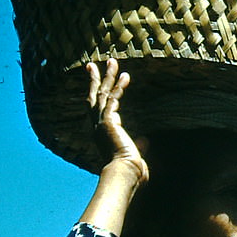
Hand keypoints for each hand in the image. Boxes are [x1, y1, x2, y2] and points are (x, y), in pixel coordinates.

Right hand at [87, 58, 148, 184]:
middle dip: (94, 79)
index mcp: (101, 133)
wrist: (126, 174)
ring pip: (102, 93)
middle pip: (93, 97)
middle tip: (92, 64)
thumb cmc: (131, 169)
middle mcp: (97, 126)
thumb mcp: (134, 153)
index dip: (97, 94)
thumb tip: (144, 141)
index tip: (98, 82)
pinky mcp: (108, 121)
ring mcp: (101, 123)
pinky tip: (126, 76)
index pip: (96, 109)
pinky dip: (119, 87)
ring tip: (112, 61)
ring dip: (107, 76)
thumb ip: (138, 145)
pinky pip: (113, 99)